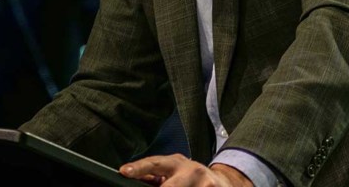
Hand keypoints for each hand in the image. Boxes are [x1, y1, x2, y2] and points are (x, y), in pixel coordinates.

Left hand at [120, 154, 253, 185]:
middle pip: (170, 186)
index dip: (139, 168)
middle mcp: (191, 170)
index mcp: (176, 163)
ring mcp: (205, 182)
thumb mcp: (174, 172)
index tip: (124, 171)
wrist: (224, 182)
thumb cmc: (191, 179)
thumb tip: (128, 175)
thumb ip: (154, 176)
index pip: (154, 163)